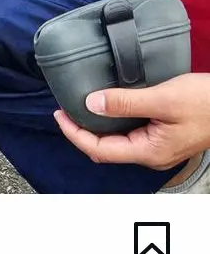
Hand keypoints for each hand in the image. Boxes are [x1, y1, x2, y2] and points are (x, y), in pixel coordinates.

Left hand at [54, 73, 209, 169]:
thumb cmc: (203, 103)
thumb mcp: (162, 98)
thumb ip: (126, 102)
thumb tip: (90, 103)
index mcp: (148, 152)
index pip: (100, 151)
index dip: (75, 134)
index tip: (58, 113)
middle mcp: (150, 155)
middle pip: (105, 150)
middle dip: (81, 132)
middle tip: (64, 108)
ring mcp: (157, 147)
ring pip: (117, 142)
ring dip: (96, 126)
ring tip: (79, 104)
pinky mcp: (162, 136)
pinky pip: (129, 133)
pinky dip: (112, 120)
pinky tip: (106, 103)